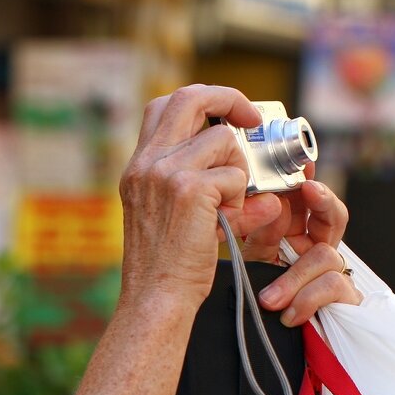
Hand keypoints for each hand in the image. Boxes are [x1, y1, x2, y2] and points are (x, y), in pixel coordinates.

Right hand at [118, 85, 283, 309]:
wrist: (156, 298)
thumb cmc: (167, 267)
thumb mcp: (174, 218)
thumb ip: (204, 189)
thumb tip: (256, 181)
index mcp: (138, 166)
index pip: (164, 106)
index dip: (201, 100)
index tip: (227, 116)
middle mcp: (146, 162)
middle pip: (189, 96)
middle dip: (229, 99)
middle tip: (251, 119)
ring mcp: (165, 172)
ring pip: (223, 140)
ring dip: (238, 170)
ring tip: (229, 205)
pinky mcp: (189, 189)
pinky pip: (235, 175)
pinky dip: (241, 198)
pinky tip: (227, 221)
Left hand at [243, 166, 361, 325]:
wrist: (270, 350)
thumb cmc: (263, 304)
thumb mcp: (258, 264)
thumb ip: (264, 234)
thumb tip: (272, 206)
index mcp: (295, 236)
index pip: (305, 202)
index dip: (305, 183)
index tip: (300, 168)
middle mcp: (318, 250)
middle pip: (333, 215)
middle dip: (322, 200)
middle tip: (309, 189)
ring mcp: (335, 275)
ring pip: (325, 255)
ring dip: (294, 278)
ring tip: (270, 301)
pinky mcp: (347, 300)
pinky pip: (332, 286)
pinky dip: (307, 300)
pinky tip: (289, 315)